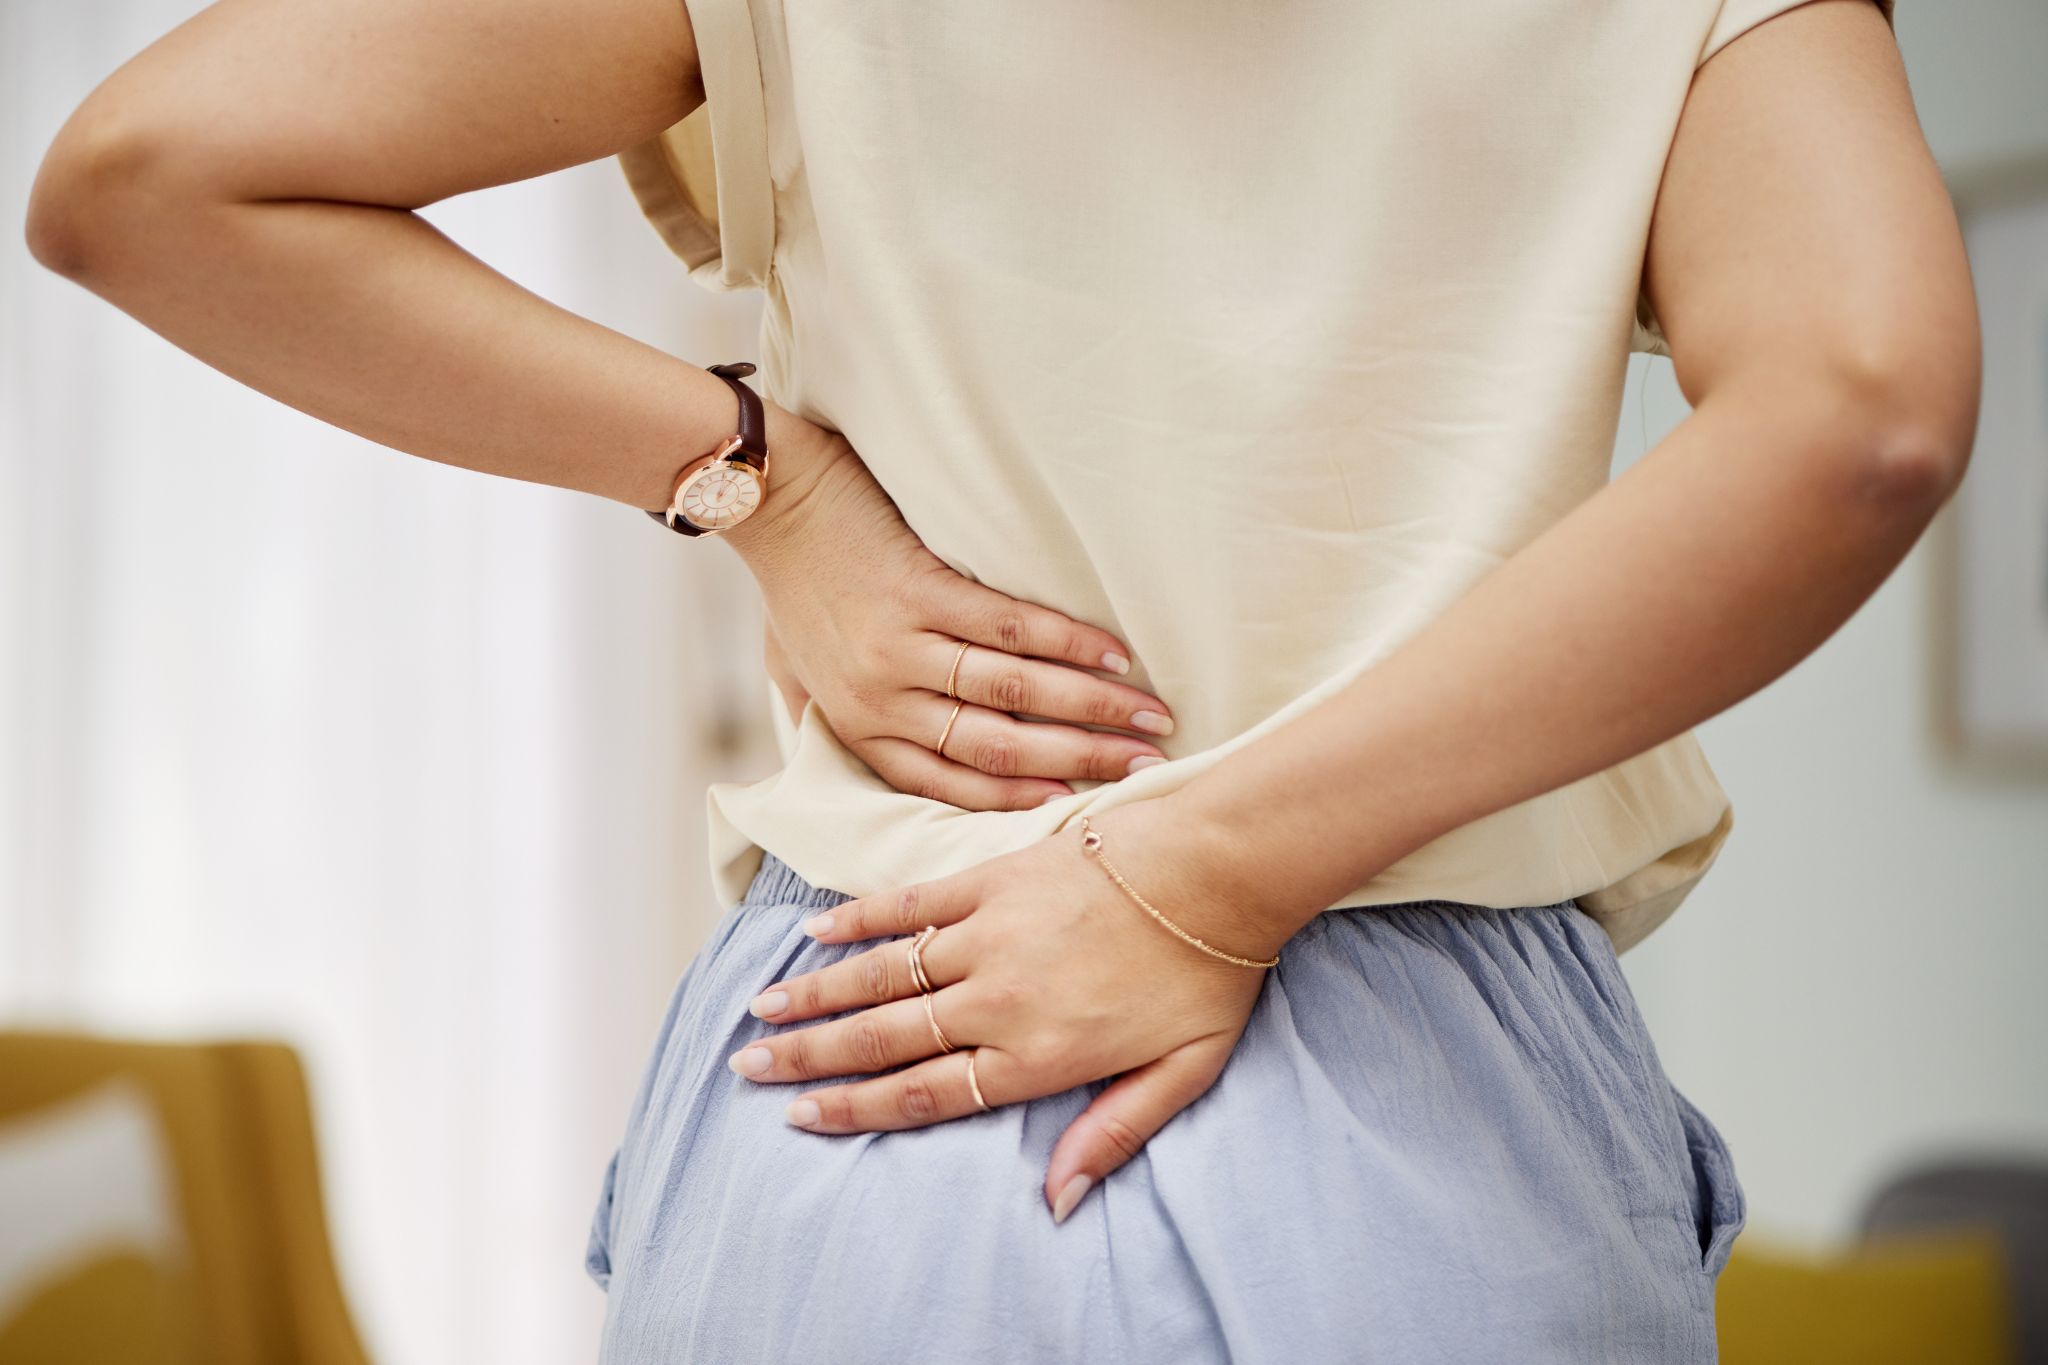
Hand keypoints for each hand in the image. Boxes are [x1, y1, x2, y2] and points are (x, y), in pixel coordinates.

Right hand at [725, 797, 1286, 1222]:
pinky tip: (817, 934)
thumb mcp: (1183, 1073)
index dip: (856, 1108)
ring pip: (882, 973)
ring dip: (816, 995)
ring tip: (761, 1009)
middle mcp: (998, 998)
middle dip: (810, 1057)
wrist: (1219, 865)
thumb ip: (1113, 1134)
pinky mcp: (992, 877)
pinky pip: (911, 903)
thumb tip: (1059, 1201)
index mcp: (1037, 1054)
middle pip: (884, 1037)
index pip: (925, 1093)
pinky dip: (860, 920)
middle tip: (750, 1066)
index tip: (802, 1117)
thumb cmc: (1210, 970)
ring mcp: (989, 934)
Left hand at [728, 404, 1177, 809]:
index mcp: (860, 727)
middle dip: (1080, 760)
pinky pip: (1009, 626)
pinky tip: (1114, 654)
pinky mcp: (920, 589)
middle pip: (997, 746)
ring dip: (1091, 706)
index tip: (1081, 807)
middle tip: (1144, 765)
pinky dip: (1069, 641)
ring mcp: (903, 644)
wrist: (767, 500)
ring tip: (1149, 715)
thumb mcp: (793, 676)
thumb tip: (876, 764)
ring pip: (1013, 691)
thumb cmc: (787, 586)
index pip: (952, 784)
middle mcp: (883, 698)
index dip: (1022, 800)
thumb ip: (835, 724)